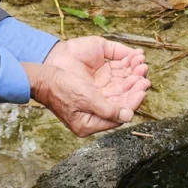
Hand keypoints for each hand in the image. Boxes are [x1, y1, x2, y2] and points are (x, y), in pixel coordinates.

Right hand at [28, 36, 148, 136]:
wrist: (42, 75)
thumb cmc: (60, 88)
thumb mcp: (85, 99)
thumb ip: (108, 109)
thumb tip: (128, 115)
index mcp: (90, 123)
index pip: (118, 115)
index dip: (132, 102)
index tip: (142, 89)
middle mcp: (93, 114)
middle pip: (120, 102)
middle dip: (134, 89)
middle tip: (145, 78)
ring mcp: (93, 100)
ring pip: (119, 91)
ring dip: (131, 79)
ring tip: (141, 68)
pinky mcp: (93, 88)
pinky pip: (112, 82)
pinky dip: (123, 73)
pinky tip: (131, 64)